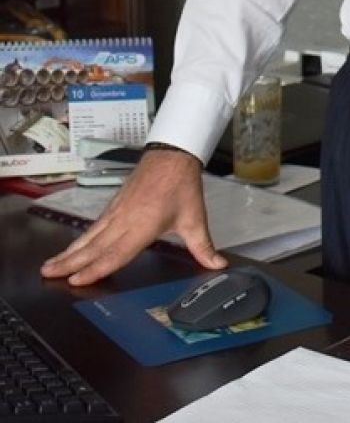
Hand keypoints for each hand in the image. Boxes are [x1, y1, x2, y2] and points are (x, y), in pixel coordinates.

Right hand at [40, 149, 227, 285]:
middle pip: (94, 246)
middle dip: (70, 263)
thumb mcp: (195, 218)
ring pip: (89, 235)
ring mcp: (117, 211)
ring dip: (69, 252)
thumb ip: (203, 247)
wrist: (173, 153)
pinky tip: (71, 247)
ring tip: (49, 265)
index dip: (95, 268)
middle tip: (47, 275)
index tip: (75, 280)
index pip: (115, 253)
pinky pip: (94, 225)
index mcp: (142, 226)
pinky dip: (80, 238)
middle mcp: (125, 220)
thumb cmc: (181, 185)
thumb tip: (218, 266)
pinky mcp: (115, 204)